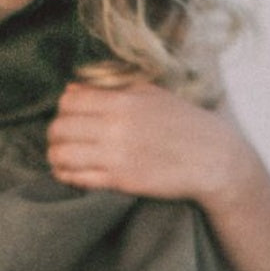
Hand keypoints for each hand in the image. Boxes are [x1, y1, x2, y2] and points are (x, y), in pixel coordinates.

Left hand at [46, 79, 250, 205]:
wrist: (214, 159)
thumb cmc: (184, 123)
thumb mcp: (151, 95)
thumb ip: (111, 90)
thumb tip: (73, 89)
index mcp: (122, 102)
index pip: (70, 102)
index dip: (64, 109)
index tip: (70, 116)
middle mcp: (115, 127)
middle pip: (60, 128)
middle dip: (55, 134)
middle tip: (61, 139)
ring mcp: (116, 156)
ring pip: (62, 155)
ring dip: (55, 157)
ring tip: (60, 158)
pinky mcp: (121, 181)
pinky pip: (78, 178)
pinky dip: (67, 176)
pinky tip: (70, 174)